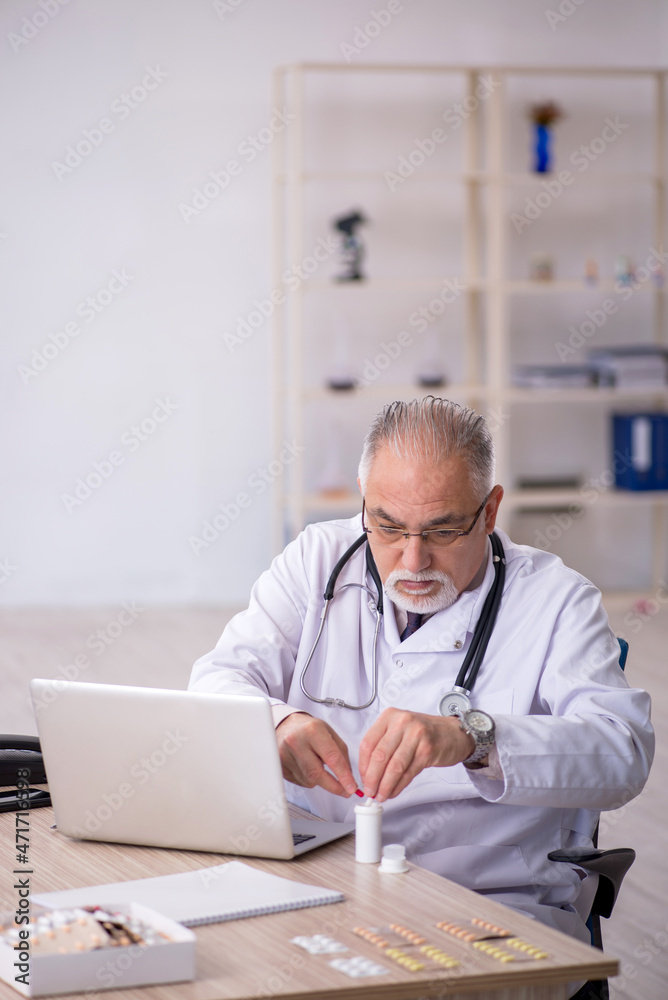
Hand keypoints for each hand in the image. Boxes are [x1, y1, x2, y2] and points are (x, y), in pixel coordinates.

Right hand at [276, 712, 357, 796]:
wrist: (286, 726)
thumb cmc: (310, 730)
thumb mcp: (330, 734)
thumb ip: (342, 755)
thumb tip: (349, 778)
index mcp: (312, 730)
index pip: (331, 758)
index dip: (344, 776)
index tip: (351, 787)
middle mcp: (296, 741)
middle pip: (317, 774)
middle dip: (334, 786)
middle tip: (344, 791)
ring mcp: (284, 754)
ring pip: (308, 780)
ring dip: (320, 780)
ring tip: (319, 766)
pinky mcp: (279, 766)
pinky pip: (299, 782)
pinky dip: (309, 780)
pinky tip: (308, 767)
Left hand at [358, 709, 474, 802]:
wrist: (452, 733)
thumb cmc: (423, 732)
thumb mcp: (399, 730)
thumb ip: (382, 745)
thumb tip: (367, 772)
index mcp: (389, 716)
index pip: (368, 744)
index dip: (363, 765)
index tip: (363, 779)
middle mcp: (402, 722)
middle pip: (379, 756)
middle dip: (372, 779)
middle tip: (370, 791)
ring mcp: (416, 735)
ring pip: (394, 767)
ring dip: (385, 786)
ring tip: (381, 795)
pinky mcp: (427, 750)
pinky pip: (408, 773)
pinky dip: (399, 786)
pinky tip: (394, 791)